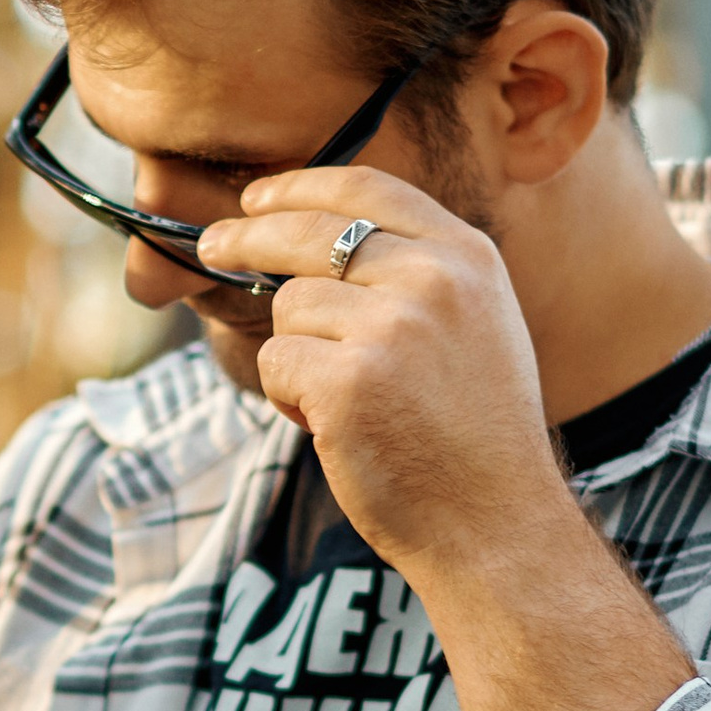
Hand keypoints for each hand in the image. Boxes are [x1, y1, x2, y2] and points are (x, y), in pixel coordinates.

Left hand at [198, 164, 692, 710]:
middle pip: (308, 232)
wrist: (498, 525)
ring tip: (341, 404)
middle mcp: (433, 279)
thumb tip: (309, 241)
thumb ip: (415, 276)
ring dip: (294, 356)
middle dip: (245, 237)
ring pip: (288, 308)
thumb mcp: (475, 329)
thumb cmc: (475, 439)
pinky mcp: (348, 380)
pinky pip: (276, 363)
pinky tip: (332, 429)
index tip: (258, 197)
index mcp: (468, 257)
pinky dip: (287, 398)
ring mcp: (391, 327)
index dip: (300, 186)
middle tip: (212, 246)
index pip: (368, 187)